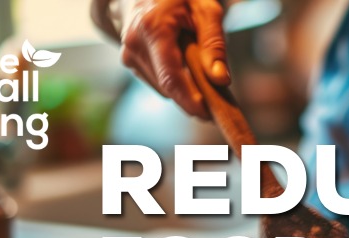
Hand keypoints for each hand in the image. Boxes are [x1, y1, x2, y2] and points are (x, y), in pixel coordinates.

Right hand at [120, 0, 229, 117]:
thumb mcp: (206, 11)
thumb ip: (214, 44)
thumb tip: (220, 80)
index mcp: (152, 28)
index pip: (171, 77)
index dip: (190, 100)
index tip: (208, 114)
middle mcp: (134, 43)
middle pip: (168, 86)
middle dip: (193, 95)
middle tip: (217, 95)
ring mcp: (128, 53)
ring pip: (163, 87)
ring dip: (185, 86)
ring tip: (197, 64)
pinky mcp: (129, 60)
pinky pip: (157, 81)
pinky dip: (174, 79)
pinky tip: (182, 61)